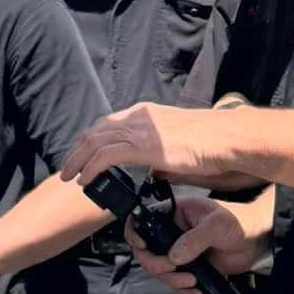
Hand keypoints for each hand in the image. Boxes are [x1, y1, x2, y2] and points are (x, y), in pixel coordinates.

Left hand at [59, 104, 238, 187]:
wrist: (226, 139)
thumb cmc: (210, 145)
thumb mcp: (178, 148)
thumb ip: (161, 158)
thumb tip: (153, 173)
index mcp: (146, 113)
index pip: (108, 123)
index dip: (91, 140)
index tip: (82, 155)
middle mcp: (138, 117)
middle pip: (96, 130)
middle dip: (78, 150)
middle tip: (68, 168)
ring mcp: (139, 129)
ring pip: (95, 142)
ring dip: (78, 160)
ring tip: (69, 176)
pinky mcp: (142, 146)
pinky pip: (106, 156)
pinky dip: (91, 168)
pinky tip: (85, 180)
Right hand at [127, 196, 268, 293]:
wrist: (257, 242)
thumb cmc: (239, 222)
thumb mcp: (217, 225)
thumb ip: (195, 239)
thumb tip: (174, 256)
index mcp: (174, 213)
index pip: (143, 220)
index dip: (135, 234)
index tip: (144, 247)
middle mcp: (171, 232)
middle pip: (146, 252)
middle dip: (156, 266)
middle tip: (172, 270)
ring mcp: (179, 251)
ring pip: (160, 271)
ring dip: (172, 281)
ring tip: (193, 283)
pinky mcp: (189, 268)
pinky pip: (176, 283)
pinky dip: (183, 292)